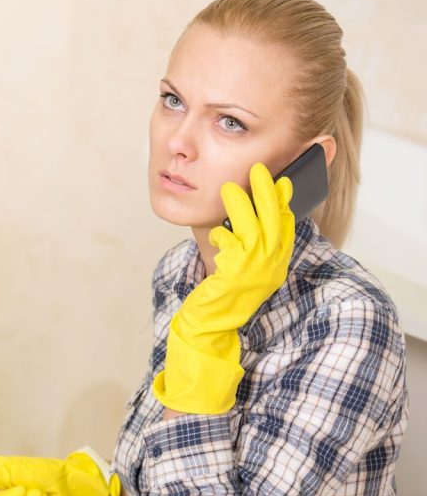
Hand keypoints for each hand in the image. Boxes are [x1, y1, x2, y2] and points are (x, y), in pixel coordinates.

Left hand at [153, 162, 295, 413]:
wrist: (210, 325)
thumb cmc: (223, 293)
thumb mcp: (243, 267)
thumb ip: (250, 244)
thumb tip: (250, 211)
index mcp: (275, 264)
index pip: (285, 227)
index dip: (284, 202)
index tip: (282, 180)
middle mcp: (269, 268)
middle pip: (274, 223)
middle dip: (267, 194)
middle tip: (259, 170)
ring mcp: (253, 273)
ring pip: (252, 230)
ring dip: (240, 206)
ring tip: (230, 188)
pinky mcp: (233, 277)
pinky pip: (230, 247)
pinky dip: (222, 234)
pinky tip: (216, 231)